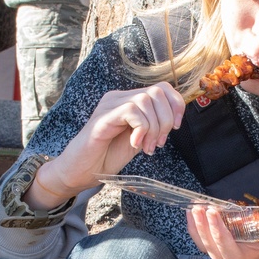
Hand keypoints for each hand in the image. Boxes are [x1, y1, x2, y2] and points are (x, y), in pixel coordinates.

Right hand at [25, 83, 184, 210]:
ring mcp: (109, 106)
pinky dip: (141, 129)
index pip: (162, 87)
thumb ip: (154, 124)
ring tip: (146, 147)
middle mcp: (118, 98)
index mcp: (129, 100)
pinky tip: (135, 144)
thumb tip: (175, 118)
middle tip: (157, 143)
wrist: (82, 171)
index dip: (176, 105)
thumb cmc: (109, 155)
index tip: (176, 127)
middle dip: (166, 120)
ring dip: (153, 128)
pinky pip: (131, 111)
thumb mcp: (141, 137)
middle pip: (157, 92)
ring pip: (145, 100)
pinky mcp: (102, 118)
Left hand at [187, 191, 258, 258]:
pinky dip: (196, 231)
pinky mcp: (224, 250)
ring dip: (204, 231)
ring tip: (199, 209)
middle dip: (220, 235)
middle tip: (213, 212)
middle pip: (232, 255)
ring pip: (215, 250)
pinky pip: (205, 244)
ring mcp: (236, 256)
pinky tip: (191, 213)